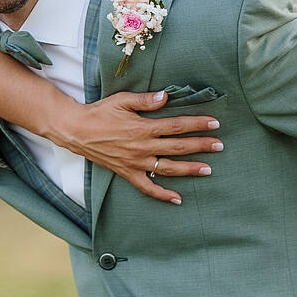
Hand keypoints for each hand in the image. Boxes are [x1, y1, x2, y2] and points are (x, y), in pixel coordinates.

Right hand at [56, 91, 222, 204]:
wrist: (77, 131)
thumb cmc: (100, 113)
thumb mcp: (122, 100)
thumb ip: (145, 100)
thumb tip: (166, 97)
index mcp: (143, 127)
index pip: (176, 126)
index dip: (197, 125)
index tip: (214, 124)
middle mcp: (142, 147)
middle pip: (178, 147)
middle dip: (201, 146)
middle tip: (220, 145)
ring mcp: (136, 163)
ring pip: (168, 169)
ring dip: (189, 170)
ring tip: (208, 170)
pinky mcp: (128, 173)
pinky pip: (147, 188)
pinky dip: (162, 195)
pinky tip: (177, 199)